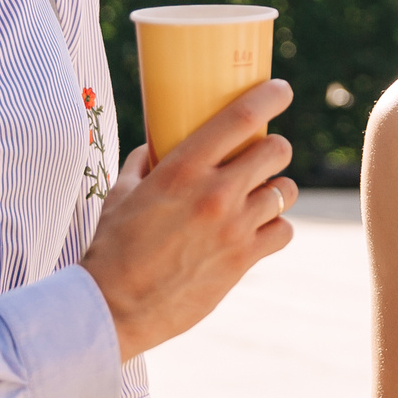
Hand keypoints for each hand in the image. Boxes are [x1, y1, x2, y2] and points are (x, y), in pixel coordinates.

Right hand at [82, 80, 298, 360]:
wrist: (113, 307)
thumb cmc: (112, 248)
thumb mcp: (121, 193)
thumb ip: (143, 163)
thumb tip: (156, 146)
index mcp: (183, 168)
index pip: (241, 118)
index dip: (269, 97)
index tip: (281, 90)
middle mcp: (215, 193)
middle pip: (276, 151)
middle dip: (274, 149)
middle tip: (264, 156)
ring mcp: (234, 227)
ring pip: (285, 192)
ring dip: (276, 190)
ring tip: (260, 196)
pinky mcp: (243, 260)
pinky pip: (284, 231)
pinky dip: (276, 228)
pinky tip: (260, 230)